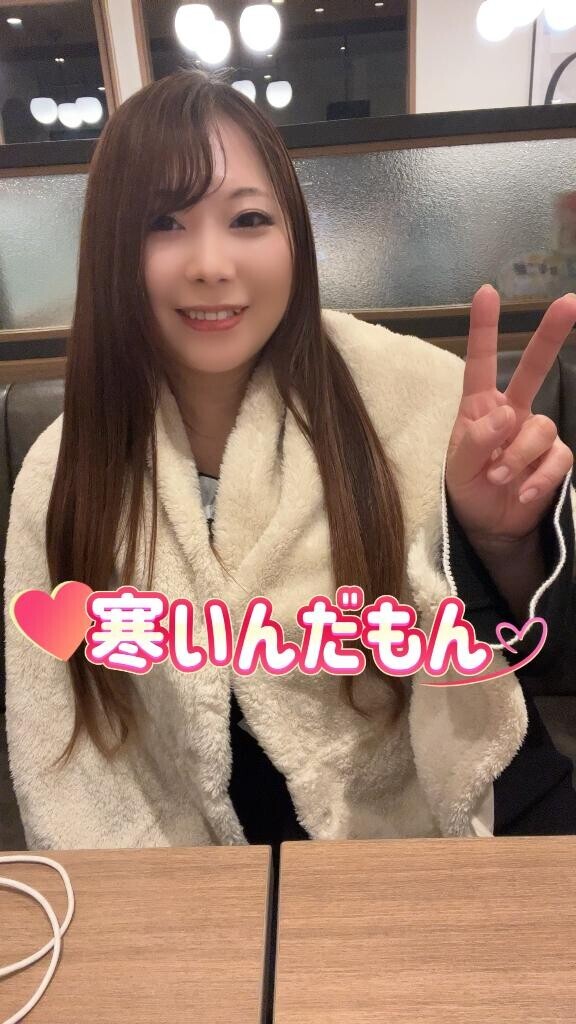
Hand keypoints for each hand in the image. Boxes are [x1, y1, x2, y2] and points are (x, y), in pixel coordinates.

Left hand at [445, 285, 575, 552]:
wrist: (490, 527)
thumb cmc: (468, 489)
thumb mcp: (458, 468)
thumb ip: (476, 441)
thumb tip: (506, 414)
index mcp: (480, 407)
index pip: (480, 363)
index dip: (484, 328)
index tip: (487, 291)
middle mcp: (512, 412)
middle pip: (534, 368)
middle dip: (551, 335)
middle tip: (570, 302)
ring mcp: (536, 434)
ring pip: (541, 428)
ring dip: (518, 456)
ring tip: (498, 478)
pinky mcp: (555, 459)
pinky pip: (557, 459)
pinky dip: (539, 479)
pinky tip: (523, 495)